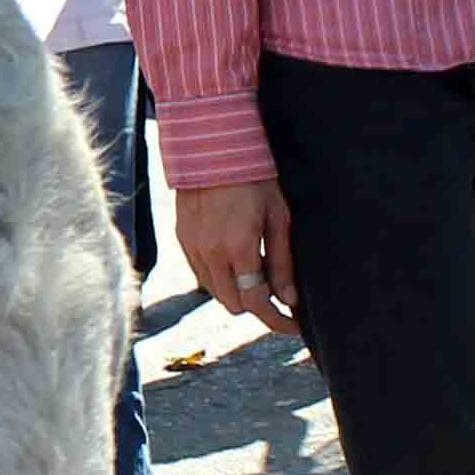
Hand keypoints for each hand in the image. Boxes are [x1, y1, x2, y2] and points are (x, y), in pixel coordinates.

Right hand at [174, 176, 299, 335]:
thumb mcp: (278, 218)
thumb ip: (281, 262)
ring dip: (236, 292)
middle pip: (234, 304)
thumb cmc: (253, 179)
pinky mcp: (182, 240)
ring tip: (255, 271)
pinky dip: (219, 277)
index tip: (292, 326)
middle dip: (257, 305)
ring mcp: (193, 248)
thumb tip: (289, 299)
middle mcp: (211, 253)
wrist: (213, 149)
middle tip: (277, 292)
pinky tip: (234, 259)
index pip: (256, 303)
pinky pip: (201, 274)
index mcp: (239, 248)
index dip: (277, 321)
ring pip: (215, 293)